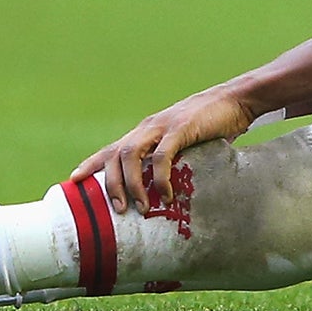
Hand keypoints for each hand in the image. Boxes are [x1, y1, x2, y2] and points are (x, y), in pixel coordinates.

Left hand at [72, 85, 254, 213]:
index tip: (74, 181)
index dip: (91, 164)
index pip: (111, 148)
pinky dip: (160, 177)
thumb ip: (173, 160)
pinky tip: (167, 195)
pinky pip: (162, 156)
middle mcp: (149, 127)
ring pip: (132, 154)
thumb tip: (168, 192)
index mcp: (147, 131)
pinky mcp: (181, 128)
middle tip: (118, 211)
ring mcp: (163, 125)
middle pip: (116, 155)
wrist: (237, 99)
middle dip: (111, 184)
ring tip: (141, 208)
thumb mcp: (186, 143)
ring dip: (132, 184)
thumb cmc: (212, 124)